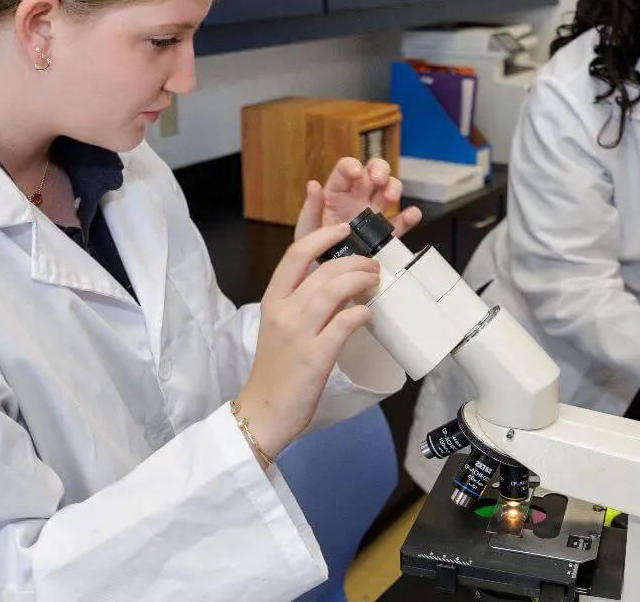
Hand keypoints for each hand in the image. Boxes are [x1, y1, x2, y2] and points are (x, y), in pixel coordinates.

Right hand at [236, 223, 381, 463]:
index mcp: (272, 301)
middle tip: (373, 266)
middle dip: (355, 261)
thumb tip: (337, 282)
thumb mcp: (281, 327)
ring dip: (361, 281)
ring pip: (334, 290)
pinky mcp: (315, 356)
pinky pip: (345, 322)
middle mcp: (283, 312)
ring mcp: (298, 333)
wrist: (264, 410)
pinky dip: (361, 312)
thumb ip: (302, 302)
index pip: (295, 254)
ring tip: (375, 282)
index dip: (322, 236)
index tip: (344, 229)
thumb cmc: (276, 369)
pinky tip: (368, 313)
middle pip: (323, 270)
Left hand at [294, 157, 421, 242]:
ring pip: (390, 190)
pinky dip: (409, 216)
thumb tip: (313, 185)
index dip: (352, 166)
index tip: (356, 173)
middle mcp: (358, 198)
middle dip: (380, 170)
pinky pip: (401, 221)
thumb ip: (311, 208)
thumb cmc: (313, 250)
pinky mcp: (386, 233)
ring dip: (394, 188)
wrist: (328, 278)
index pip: (346, 170)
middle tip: (379, 180)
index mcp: (337, 193)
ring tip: (391, 198)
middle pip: (374, 171)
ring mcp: (374, 214)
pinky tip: (412, 215)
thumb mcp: (307, 229)